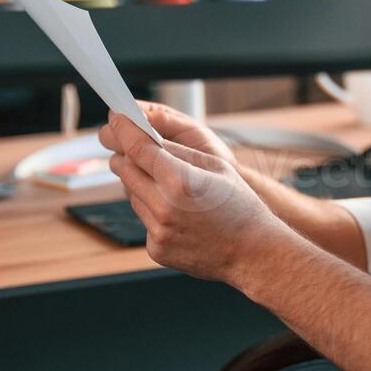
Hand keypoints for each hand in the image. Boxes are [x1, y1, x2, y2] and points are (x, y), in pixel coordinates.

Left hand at [102, 111, 291, 284]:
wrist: (253, 252)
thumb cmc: (240, 205)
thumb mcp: (216, 166)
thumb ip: (178, 151)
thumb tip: (147, 136)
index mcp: (180, 181)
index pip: (138, 149)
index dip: (124, 130)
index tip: (116, 118)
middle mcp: (164, 208)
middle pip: (125, 171)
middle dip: (127, 156)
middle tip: (135, 149)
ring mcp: (158, 232)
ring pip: (132, 195)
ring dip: (141, 184)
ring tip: (170, 186)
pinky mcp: (157, 249)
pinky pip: (144, 219)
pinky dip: (153, 211)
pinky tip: (178, 214)